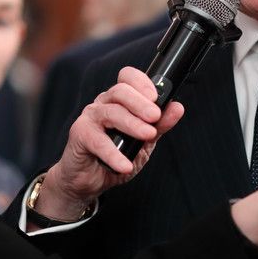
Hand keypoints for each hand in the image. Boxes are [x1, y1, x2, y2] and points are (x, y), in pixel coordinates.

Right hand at [36, 67, 183, 219]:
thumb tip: (177, 108)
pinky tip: (125, 164)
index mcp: (118, 100)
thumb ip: (159, 125)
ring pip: (111, 112)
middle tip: (155, 116)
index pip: (127, 78)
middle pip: (120, 91)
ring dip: (132, 124)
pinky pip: (97, 141)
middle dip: (140, 103)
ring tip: (148, 135)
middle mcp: (103, 104)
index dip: (141, 82)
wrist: (90, 180)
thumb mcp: (144, 142)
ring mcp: (90, 118)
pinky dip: (113, 154)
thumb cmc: (116, 156)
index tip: (156, 97)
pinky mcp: (80, 135)